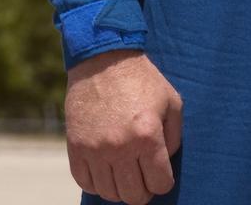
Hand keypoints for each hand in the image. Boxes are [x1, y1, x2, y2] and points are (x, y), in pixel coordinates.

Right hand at [65, 48, 183, 202]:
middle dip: (143, 190)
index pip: (160, 184)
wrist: (103, 58)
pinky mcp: (76, 147)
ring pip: (109, 194)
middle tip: (143, 176)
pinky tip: (105, 168)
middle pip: (134, 196)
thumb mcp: (171, 100)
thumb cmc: (141, 79)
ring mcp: (95, 149)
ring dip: (120, 187)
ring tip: (124, 170)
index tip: (161, 173)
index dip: (163, 182)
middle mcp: (120, 147)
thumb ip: (174, 137)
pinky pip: (85, 183)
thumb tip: (165, 164)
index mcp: (147, 135)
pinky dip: (97, 182)